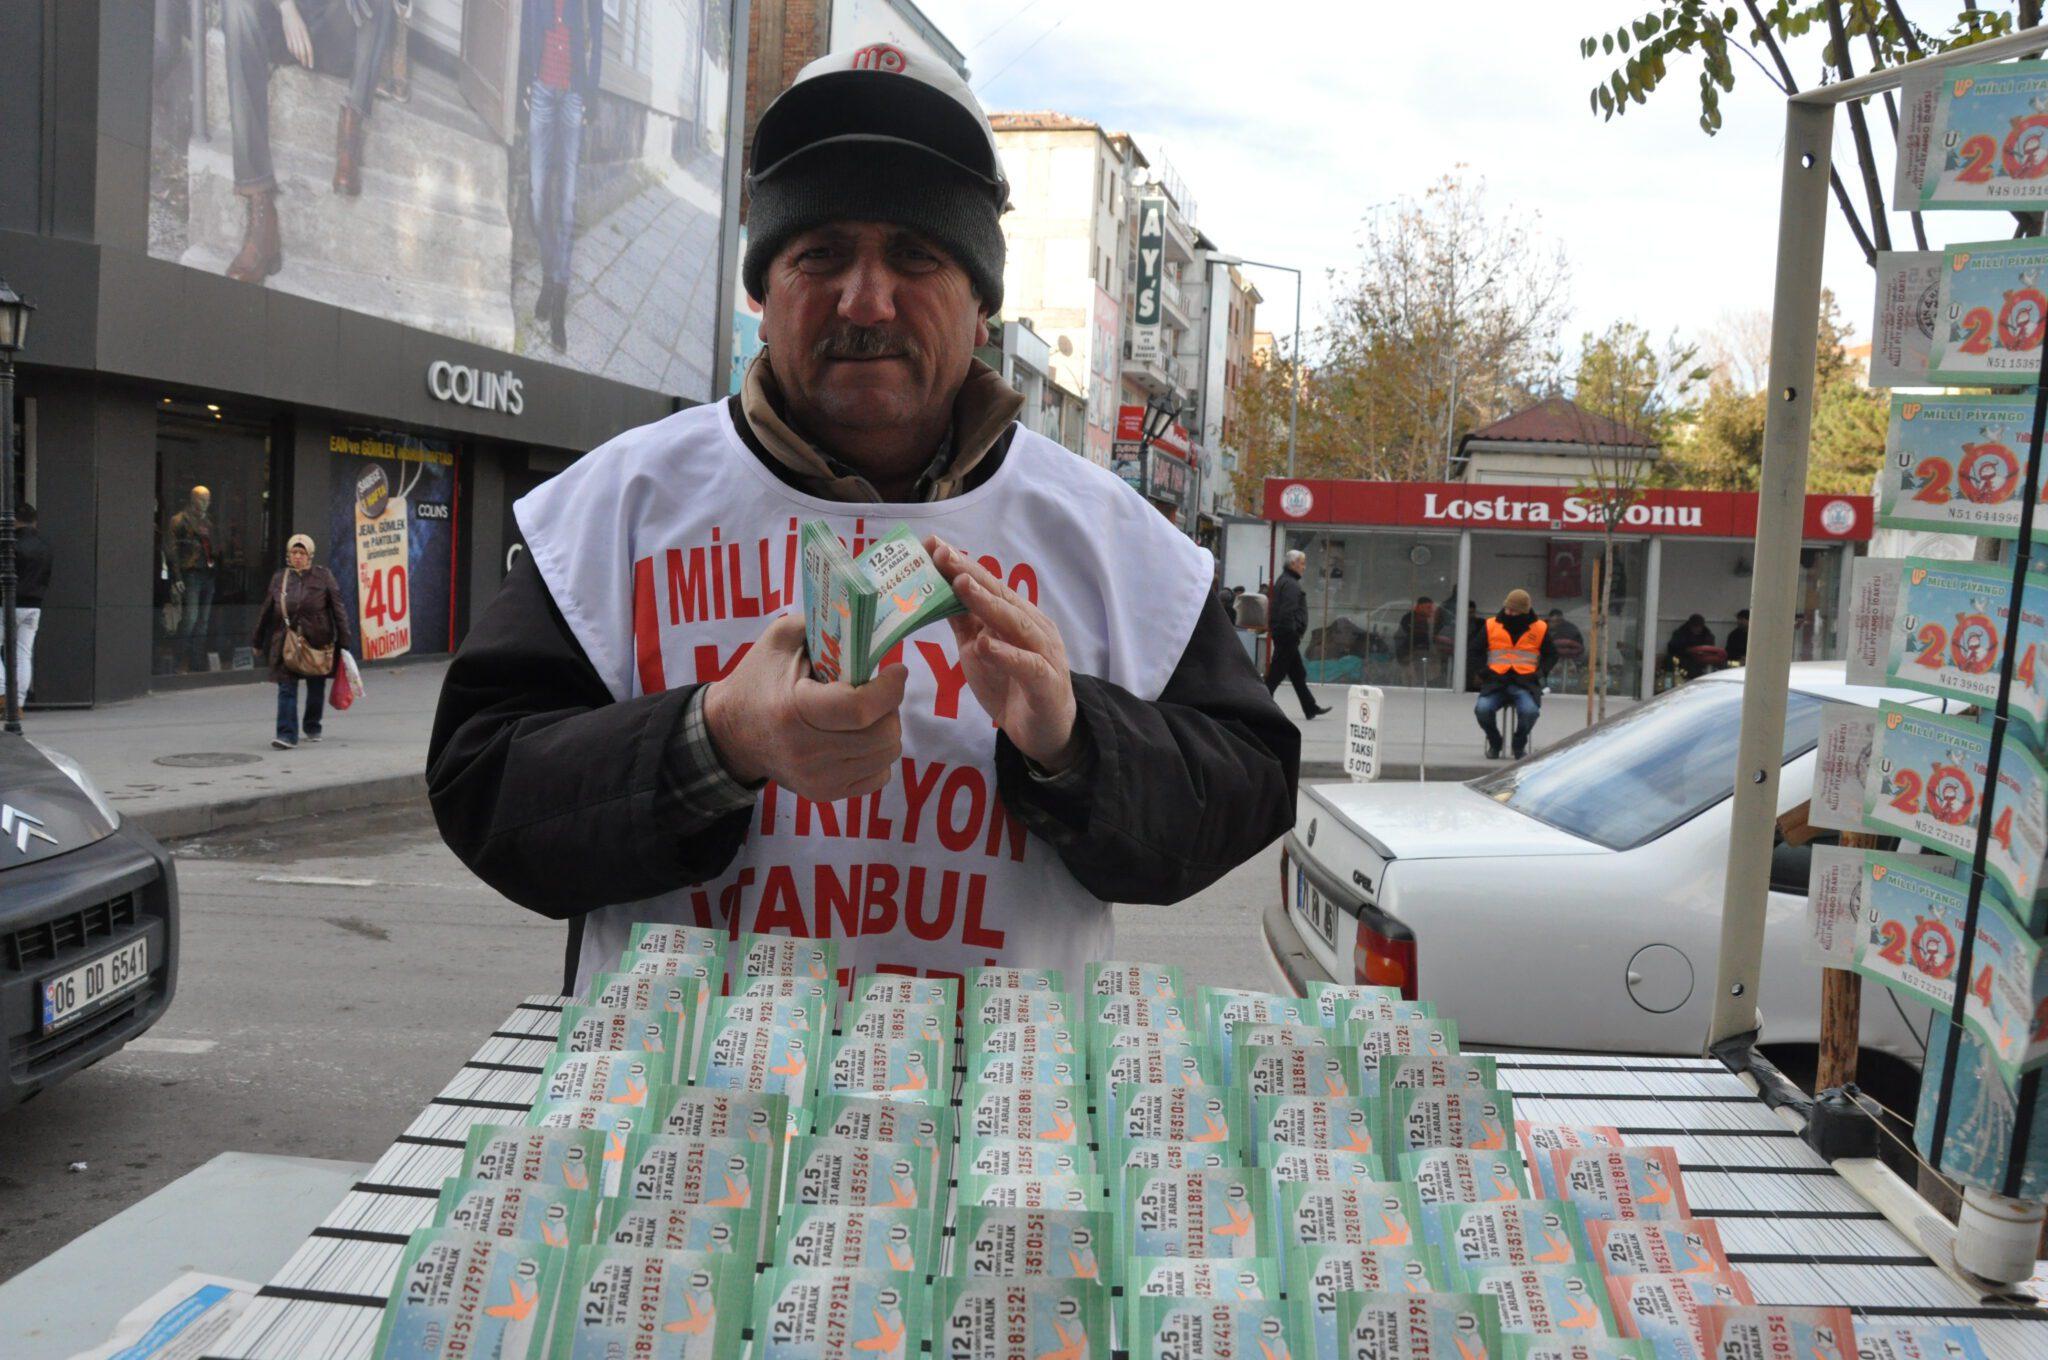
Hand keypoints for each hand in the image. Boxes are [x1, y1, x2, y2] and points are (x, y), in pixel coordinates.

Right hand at [278, 1, 314, 66]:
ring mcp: (292, 36)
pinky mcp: (286, 35)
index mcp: (306, 35)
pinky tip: (294, 54)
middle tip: (305, 65)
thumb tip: (307, 51)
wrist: (289, 13)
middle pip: (302, 52)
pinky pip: (289, 46)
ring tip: (300, 60)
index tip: (311, 66)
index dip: (310, 58)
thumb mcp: (305, 30)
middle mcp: (300, 36)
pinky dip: (292, 51)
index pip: (309, 50)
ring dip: (298, 57)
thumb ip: (306, 40)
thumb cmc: (299, 22)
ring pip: (296, 50)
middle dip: (304, 60)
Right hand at [702, 613, 907, 802]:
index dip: (889, 689)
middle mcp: (806, 751)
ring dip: (885, 729)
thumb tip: (867, 621)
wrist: (731, 734)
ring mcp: (816, 779)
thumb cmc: (759, 679)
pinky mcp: (824, 794)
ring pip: (886, 756)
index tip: (895, 671)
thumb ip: (822, 623)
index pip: (860, 709)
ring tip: (865, 713)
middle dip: (890, 707)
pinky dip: (877, 754)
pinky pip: (878, 777)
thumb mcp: (780, 639)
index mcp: (794, 710)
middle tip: (877, 692)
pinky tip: (857, 737)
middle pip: (882, 735)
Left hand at [927, 537, 1080, 772]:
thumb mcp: (980, 651)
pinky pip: (1027, 665)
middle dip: (970, 573)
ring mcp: (1044, 653)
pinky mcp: (1046, 683)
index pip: (988, 585)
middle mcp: (1034, 628)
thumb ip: (965, 623)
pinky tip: (986, 644)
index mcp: (1018, 616)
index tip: (934, 545)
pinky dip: (1006, 654)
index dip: (962, 565)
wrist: (1045, 732)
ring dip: (988, 603)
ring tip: (961, 585)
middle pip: (1001, 596)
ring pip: (1015, 622)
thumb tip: (935, 592)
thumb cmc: (1012, 686)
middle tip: (943, 554)